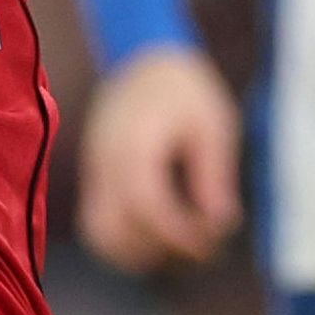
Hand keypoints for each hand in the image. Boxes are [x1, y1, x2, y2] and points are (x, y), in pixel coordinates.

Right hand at [77, 45, 241, 271]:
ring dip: (137, 254)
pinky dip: (123, 243)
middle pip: (114, 230)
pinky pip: (96, 224)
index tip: (209, 244)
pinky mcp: (94, 179)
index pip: (147, 206)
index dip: (178, 235)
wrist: (147, 60)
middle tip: (199, 250)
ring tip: (179, 250)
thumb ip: (213, 175)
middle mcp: (106, 162)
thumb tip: (220, 225)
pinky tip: (159, 240)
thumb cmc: (186, 91)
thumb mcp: (213, 125)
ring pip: (99, 234)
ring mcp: (95, 172)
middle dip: (159, 252)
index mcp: (135, 144)